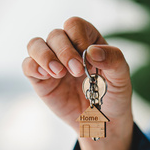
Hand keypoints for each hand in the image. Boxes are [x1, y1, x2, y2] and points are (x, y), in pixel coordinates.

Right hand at [23, 17, 133, 149]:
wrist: (102, 123)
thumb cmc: (113, 96)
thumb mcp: (122, 77)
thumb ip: (113, 59)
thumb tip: (92, 50)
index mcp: (87, 41)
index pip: (75, 25)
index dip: (78, 38)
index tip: (88, 59)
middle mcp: (67, 48)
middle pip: (56, 34)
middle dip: (65, 52)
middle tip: (77, 72)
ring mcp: (52, 63)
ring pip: (35, 44)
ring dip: (45, 56)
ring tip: (59, 73)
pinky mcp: (40, 80)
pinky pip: (28, 65)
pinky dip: (34, 67)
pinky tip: (47, 76)